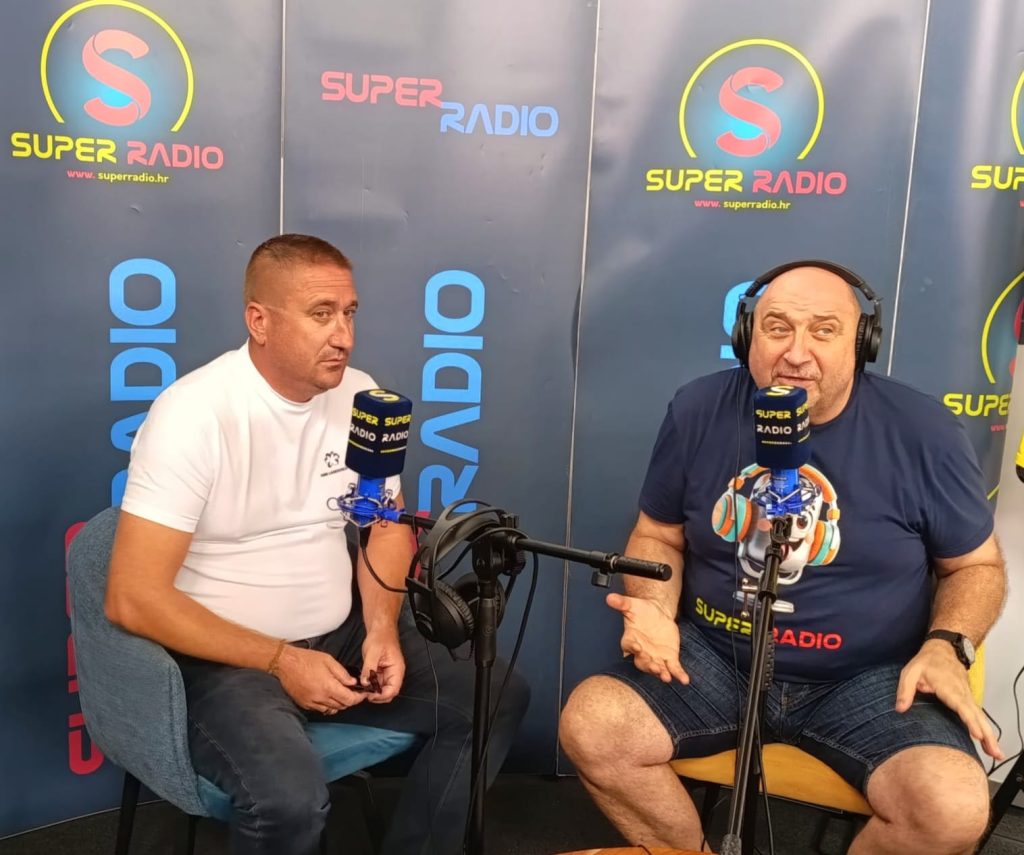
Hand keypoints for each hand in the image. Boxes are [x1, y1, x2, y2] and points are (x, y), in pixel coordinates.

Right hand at [274, 646, 366, 714]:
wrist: (285, 663)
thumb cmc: (307, 659)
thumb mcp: (329, 661)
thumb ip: (342, 674)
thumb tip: (353, 683)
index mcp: (328, 687)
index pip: (349, 699)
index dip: (359, 698)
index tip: (363, 694)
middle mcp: (320, 698)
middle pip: (341, 706)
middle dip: (350, 700)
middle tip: (353, 692)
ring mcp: (311, 703)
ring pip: (331, 709)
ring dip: (339, 704)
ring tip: (341, 694)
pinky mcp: (304, 704)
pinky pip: (320, 709)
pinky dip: (327, 705)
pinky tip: (328, 696)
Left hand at [360, 627, 405, 702]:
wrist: (380, 629)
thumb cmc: (381, 637)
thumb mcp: (373, 653)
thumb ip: (369, 669)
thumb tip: (365, 682)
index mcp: (397, 669)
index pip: (393, 690)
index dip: (382, 696)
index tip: (371, 696)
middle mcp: (394, 672)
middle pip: (388, 692)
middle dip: (377, 696)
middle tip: (365, 694)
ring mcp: (387, 672)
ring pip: (382, 689)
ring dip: (373, 691)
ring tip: (363, 689)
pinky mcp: (381, 671)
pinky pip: (377, 683)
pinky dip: (370, 685)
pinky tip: (363, 683)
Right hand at [606, 592, 688, 683]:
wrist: (657, 613)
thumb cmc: (642, 610)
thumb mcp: (632, 605)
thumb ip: (622, 603)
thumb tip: (609, 597)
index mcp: (631, 640)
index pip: (629, 646)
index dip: (632, 647)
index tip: (637, 648)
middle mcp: (641, 652)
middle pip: (643, 662)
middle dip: (648, 666)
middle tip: (654, 667)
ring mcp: (656, 657)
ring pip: (658, 668)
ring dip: (661, 673)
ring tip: (666, 677)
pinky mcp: (669, 658)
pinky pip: (674, 668)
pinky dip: (679, 674)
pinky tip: (684, 680)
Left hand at [895, 640, 1002, 759]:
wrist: (944, 648)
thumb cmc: (927, 661)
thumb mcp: (910, 671)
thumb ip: (905, 690)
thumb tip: (900, 709)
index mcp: (948, 687)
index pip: (961, 706)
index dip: (969, 720)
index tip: (978, 734)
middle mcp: (962, 693)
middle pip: (977, 716)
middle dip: (987, 735)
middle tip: (995, 753)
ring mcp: (967, 696)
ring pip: (981, 717)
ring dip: (990, 735)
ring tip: (996, 754)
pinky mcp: (968, 699)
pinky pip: (978, 716)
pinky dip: (985, 729)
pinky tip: (988, 742)